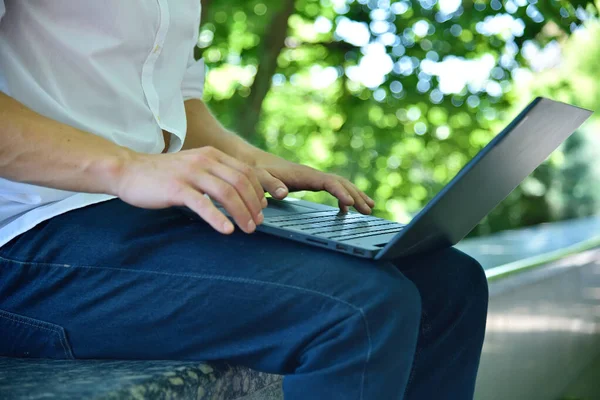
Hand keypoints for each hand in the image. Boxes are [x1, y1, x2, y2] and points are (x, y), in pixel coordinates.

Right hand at [116, 146, 266, 234]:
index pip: (246, 171)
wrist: (128, 170)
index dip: (258, 192)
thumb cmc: (163, 174)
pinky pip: (202, 204)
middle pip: (240, 182)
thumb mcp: (194, 166)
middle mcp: (204, 160)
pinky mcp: (176, 188)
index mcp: (212, 155)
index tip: (263, 208)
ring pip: (226, 193)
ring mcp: (190, 173)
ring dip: (241, 213)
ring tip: (248, 229)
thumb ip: (215, 175)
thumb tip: (239, 195)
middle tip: (258, 223)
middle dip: (254, 205)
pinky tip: (226, 230)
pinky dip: (218, 218)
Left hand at [251, 151, 374, 214]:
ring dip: (355, 195)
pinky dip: (343, 196)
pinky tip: (347, 209)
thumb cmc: (255, 171)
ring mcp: (311, 177)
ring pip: (339, 184)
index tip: (351, 203)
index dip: (341, 192)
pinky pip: (332, 188)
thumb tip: (284, 194)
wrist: (251, 161)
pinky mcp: (309, 181)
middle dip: (356, 196)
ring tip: (369, 208)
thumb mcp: (259, 178)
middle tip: (369, 210)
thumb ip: (270, 185)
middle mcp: (311, 174)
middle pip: (340, 183)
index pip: (328, 182)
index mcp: (303, 174)